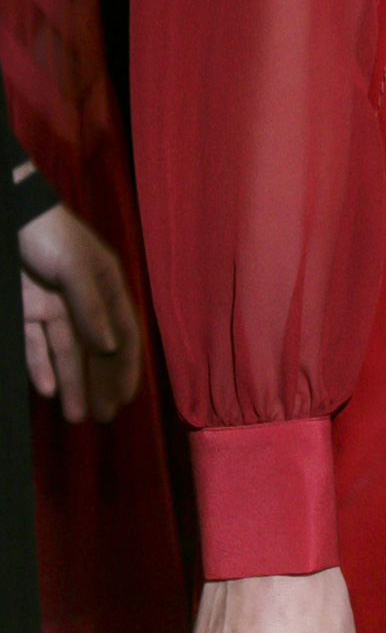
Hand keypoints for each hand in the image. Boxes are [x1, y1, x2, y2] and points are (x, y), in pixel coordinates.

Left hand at [17, 199, 142, 421]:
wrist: (8, 215)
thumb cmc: (49, 235)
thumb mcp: (75, 265)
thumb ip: (92, 305)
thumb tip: (110, 347)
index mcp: (105, 285)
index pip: (124, 331)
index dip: (127, 365)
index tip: (125, 397)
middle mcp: (82, 300)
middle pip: (96, 349)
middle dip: (101, 383)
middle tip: (103, 417)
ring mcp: (52, 307)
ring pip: (66, 353)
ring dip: (72, 383)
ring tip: (77, 416)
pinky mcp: (25, 312)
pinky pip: (35, 345)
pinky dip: (40, 367)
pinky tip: (47, 390)